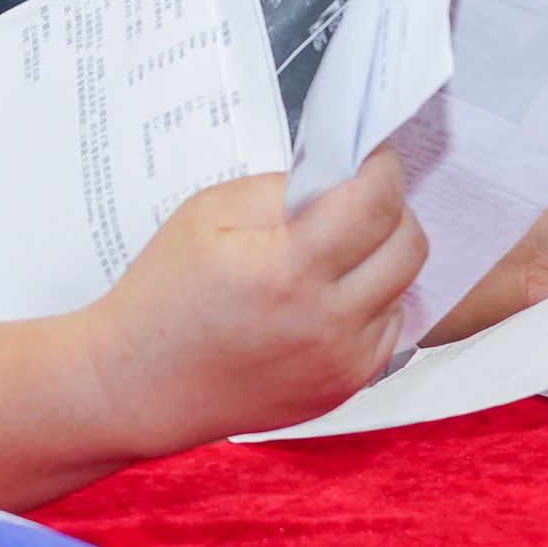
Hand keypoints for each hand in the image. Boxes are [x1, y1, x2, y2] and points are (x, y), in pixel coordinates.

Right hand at [79, 155, 426, 443]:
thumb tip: (341, 175)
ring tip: (331, 255)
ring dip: (380, 260)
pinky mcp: (343, 389)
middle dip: (393, 210)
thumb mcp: (208, 214)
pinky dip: (370, 304)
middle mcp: (325, 323)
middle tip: (360, 199)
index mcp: (287, 271)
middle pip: (409, 246)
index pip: (376, 203)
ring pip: (404, 288)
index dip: (383, 169)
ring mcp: (340, 364)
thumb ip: (283, 190)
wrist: (138, 386)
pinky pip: (386, 330)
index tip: (374, 158)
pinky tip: (324, 299)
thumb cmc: (163, 298)